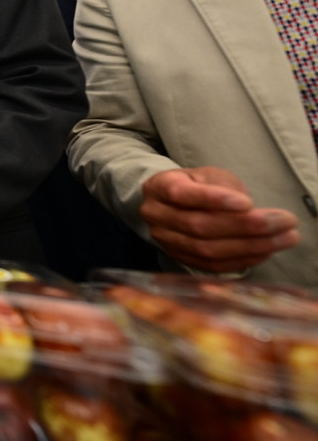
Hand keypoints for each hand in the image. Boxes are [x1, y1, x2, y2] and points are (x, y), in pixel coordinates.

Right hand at [140, 167, 298, 272]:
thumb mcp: (207, 175)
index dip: (214, 200)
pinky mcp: (180, 258)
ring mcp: (166, 241)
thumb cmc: (196, 184)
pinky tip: (266, 251)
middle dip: (245, 226)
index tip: (249, 203)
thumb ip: (223, 188)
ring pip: (207, 249)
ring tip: (284, 238)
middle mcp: (156, 216)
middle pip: (199, 226)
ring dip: (251, 246)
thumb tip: (247, 210)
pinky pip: (212, 265)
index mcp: (159, 187)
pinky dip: (242, 259)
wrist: (173, 204)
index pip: (182, 194)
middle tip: (284, 222)